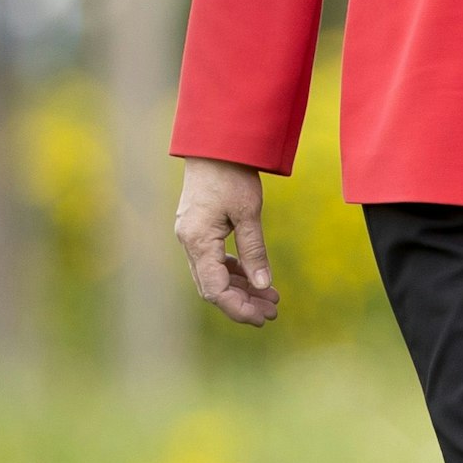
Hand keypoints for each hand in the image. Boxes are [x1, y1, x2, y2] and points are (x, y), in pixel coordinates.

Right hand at [173, 157, 279, 326]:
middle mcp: (189, 242)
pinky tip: (257, 278)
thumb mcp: (249, 213)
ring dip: (241, 289)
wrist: (215, 144)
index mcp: (198, 241)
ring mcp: (192, 236)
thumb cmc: (231, 174)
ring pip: (214, 276)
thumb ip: (254, 250)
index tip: (263, 317)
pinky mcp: (199, 230)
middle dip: (243, 303)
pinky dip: (235, 272)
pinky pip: (214, 260)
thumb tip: (263, 285)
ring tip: (271, 298)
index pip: (215, 290)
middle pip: (213, 288)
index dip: (238, 308)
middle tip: (273, 312)